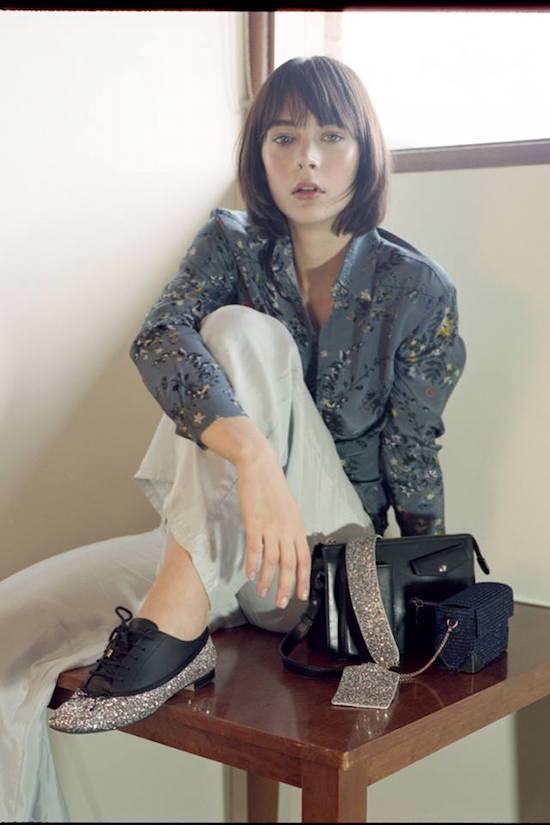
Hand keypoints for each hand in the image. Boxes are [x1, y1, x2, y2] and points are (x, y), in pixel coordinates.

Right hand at [235, 446, 310, 607]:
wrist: (260, 468)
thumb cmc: (273, 488)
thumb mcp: (289, 510)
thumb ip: (290, 529)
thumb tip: (290, 548)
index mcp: (297, 527)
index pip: (304, 559)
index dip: (302, 579)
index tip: (300, 595)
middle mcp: (287, 530)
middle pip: (289, 565)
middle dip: (286, 587)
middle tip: (282, 603)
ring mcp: (271, 528)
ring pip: (272, 562)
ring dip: (267, 581)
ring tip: (263, 593)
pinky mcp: (254, 524)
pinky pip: (255, 550)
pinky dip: (253, 565)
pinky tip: (249, 575)